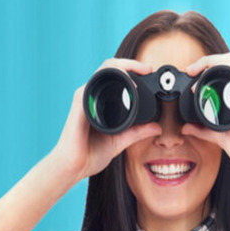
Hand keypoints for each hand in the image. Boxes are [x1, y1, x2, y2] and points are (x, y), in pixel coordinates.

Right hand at [50, 58, 161, 183]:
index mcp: (100, 102)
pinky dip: (109, 80)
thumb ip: (137, 132)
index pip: (114, 76)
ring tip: (139, 71)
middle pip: (109, 68)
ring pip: (102, 71)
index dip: (132, 69)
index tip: (148, 72)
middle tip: (147, 68)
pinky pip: (93, 85)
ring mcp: (85, 99)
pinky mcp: (80, 105)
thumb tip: (156, 127)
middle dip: (130, 63)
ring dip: (122, 66)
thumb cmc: (90, 154)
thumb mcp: (120, 141)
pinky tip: (125, 84)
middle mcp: (91, 96)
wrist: (73, 167)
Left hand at [180, 53, 229, 187]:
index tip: (189, 74)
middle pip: (229, 61)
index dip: (205, 66)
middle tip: (190, 70)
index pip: (224, 70)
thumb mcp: (220, 138)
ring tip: (197, 74)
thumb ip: (203, 130)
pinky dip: (229, 74)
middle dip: (207, 60)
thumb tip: (185, 127)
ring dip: (214, 64)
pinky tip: (215, 80)